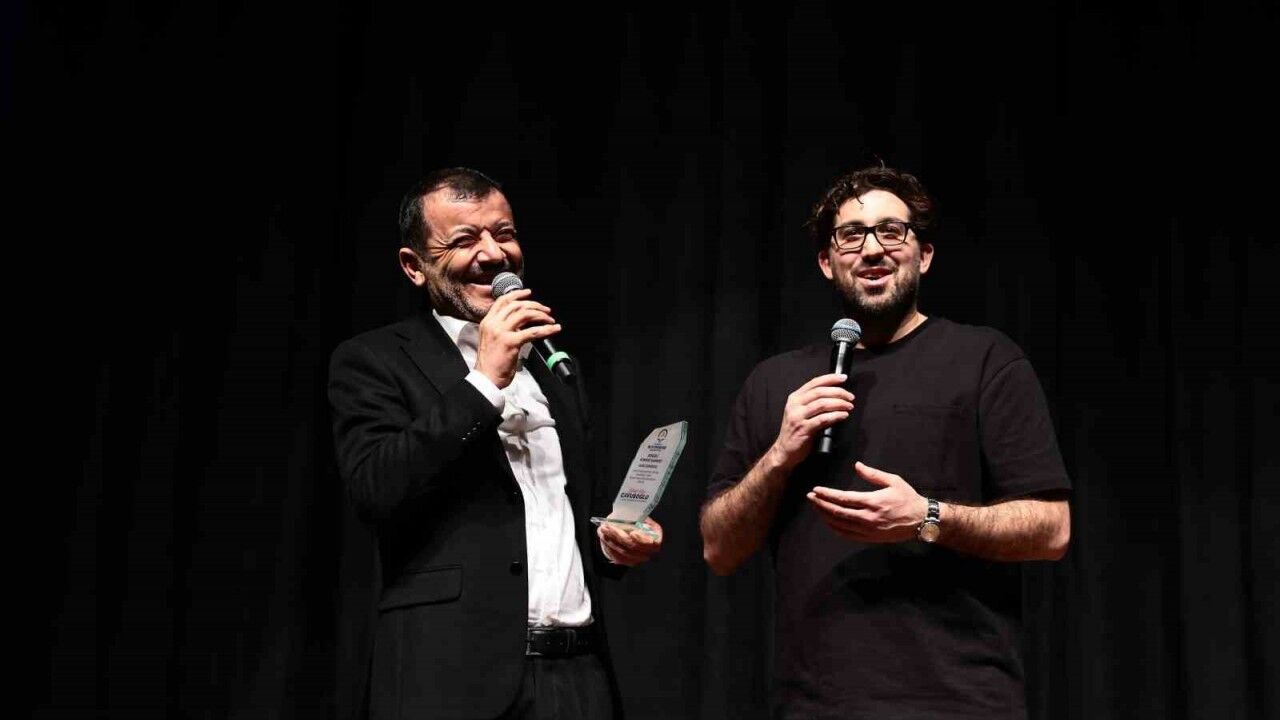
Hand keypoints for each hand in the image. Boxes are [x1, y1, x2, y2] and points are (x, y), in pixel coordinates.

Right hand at [475, 288, 559, 387]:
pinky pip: (533, 331)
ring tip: (550, 319)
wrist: (486, 379)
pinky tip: (554, 329)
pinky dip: (546, 329)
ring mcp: (501, 332)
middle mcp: (493, 324)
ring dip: (541, 315)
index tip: (528, 293)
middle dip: (534, 305)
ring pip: (525, 314)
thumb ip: (503, 329)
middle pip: (516, 305)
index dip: (517, 294)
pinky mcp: (511, 342)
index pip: (502, 301)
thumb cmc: (490, 364)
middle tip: (545, 310)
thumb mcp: (492, 340)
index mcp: (487, 322)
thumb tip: (521, 324)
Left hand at [597, 517, 662, 565]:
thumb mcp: (636, 513)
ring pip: (624, 553)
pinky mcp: (628, 561)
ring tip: (604, 529)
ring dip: (611, 540)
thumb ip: (634, 517)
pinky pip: (617, 557)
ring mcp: (639, 557)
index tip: (632, 533)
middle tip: (609, 526)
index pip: (653, 543)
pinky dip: (609, 547)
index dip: (642, 540)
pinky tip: (604, 537)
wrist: (627, 525)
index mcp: (656, 535)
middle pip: (634, 547)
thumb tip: (627, 519)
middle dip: (620, 536)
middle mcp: (649, 549)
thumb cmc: (633, 518)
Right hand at [767, 373, 853, 470]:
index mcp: (794, 398)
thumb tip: (836, 397)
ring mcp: (798, 417)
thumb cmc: (795, 432)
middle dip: (838, 392)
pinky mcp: (803, 429)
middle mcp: (794, 405)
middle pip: (820, 392)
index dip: (830, 379)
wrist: (784, 451)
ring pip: (822, 404)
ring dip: (839, 404)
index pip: (814, 383)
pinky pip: (822, 419)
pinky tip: (843, 416)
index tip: (843, 378)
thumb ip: (814, 404)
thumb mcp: (800, 413)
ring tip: (849, 406)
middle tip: (850, 397)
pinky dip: (835, 416)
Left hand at [806, 461, 926, 543]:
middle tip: (810, 497)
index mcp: (872, 501)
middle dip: (821, 504)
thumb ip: (873, 474)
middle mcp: (868, 517)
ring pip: (840, 524)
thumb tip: (857, 465)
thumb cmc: (908, 498)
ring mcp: (868, 529)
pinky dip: (835, 528)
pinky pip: (848, 535)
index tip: (816, 490)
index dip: (827, 494)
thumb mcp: (893, 481)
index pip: (843, 498)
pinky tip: (828, 522)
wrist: (921, 520)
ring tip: (816, 507)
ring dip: (825, 516)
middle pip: (837, 512)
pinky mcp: (870, 538)